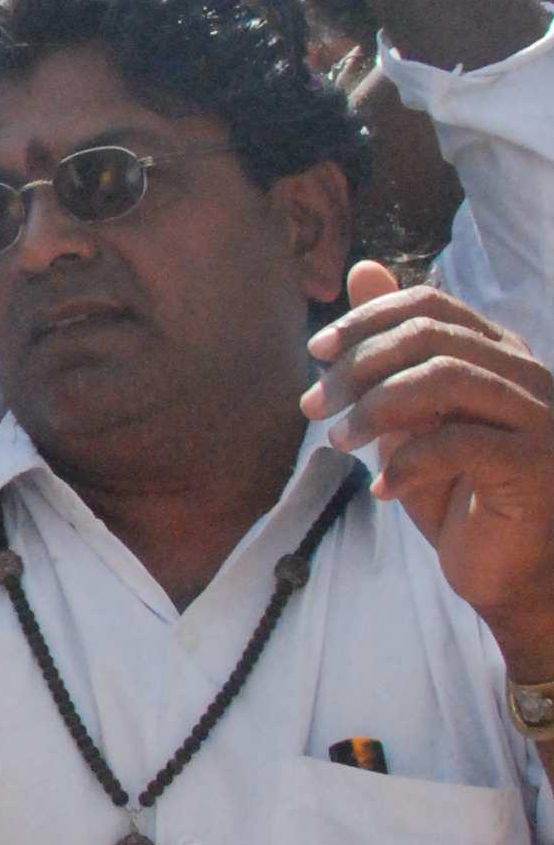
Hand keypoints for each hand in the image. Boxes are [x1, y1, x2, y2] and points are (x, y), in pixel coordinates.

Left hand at [302, 260, 553, 652]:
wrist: (510, 576)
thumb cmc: (459, 495)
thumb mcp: (411, 419)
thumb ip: (391, 353)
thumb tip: (363, 268)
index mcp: (499, 353)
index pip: (430, 305)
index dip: (367, 320)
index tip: (315, 352)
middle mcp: (527, 374)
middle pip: (431, 337)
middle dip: (359, 366)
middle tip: (314, 406)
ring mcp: (541, 417)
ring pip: (446, 379)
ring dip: (376, 408)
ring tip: (339, 442)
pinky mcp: (538, 465)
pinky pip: (461, 442)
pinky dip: (408, 463)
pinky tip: (382, 490)